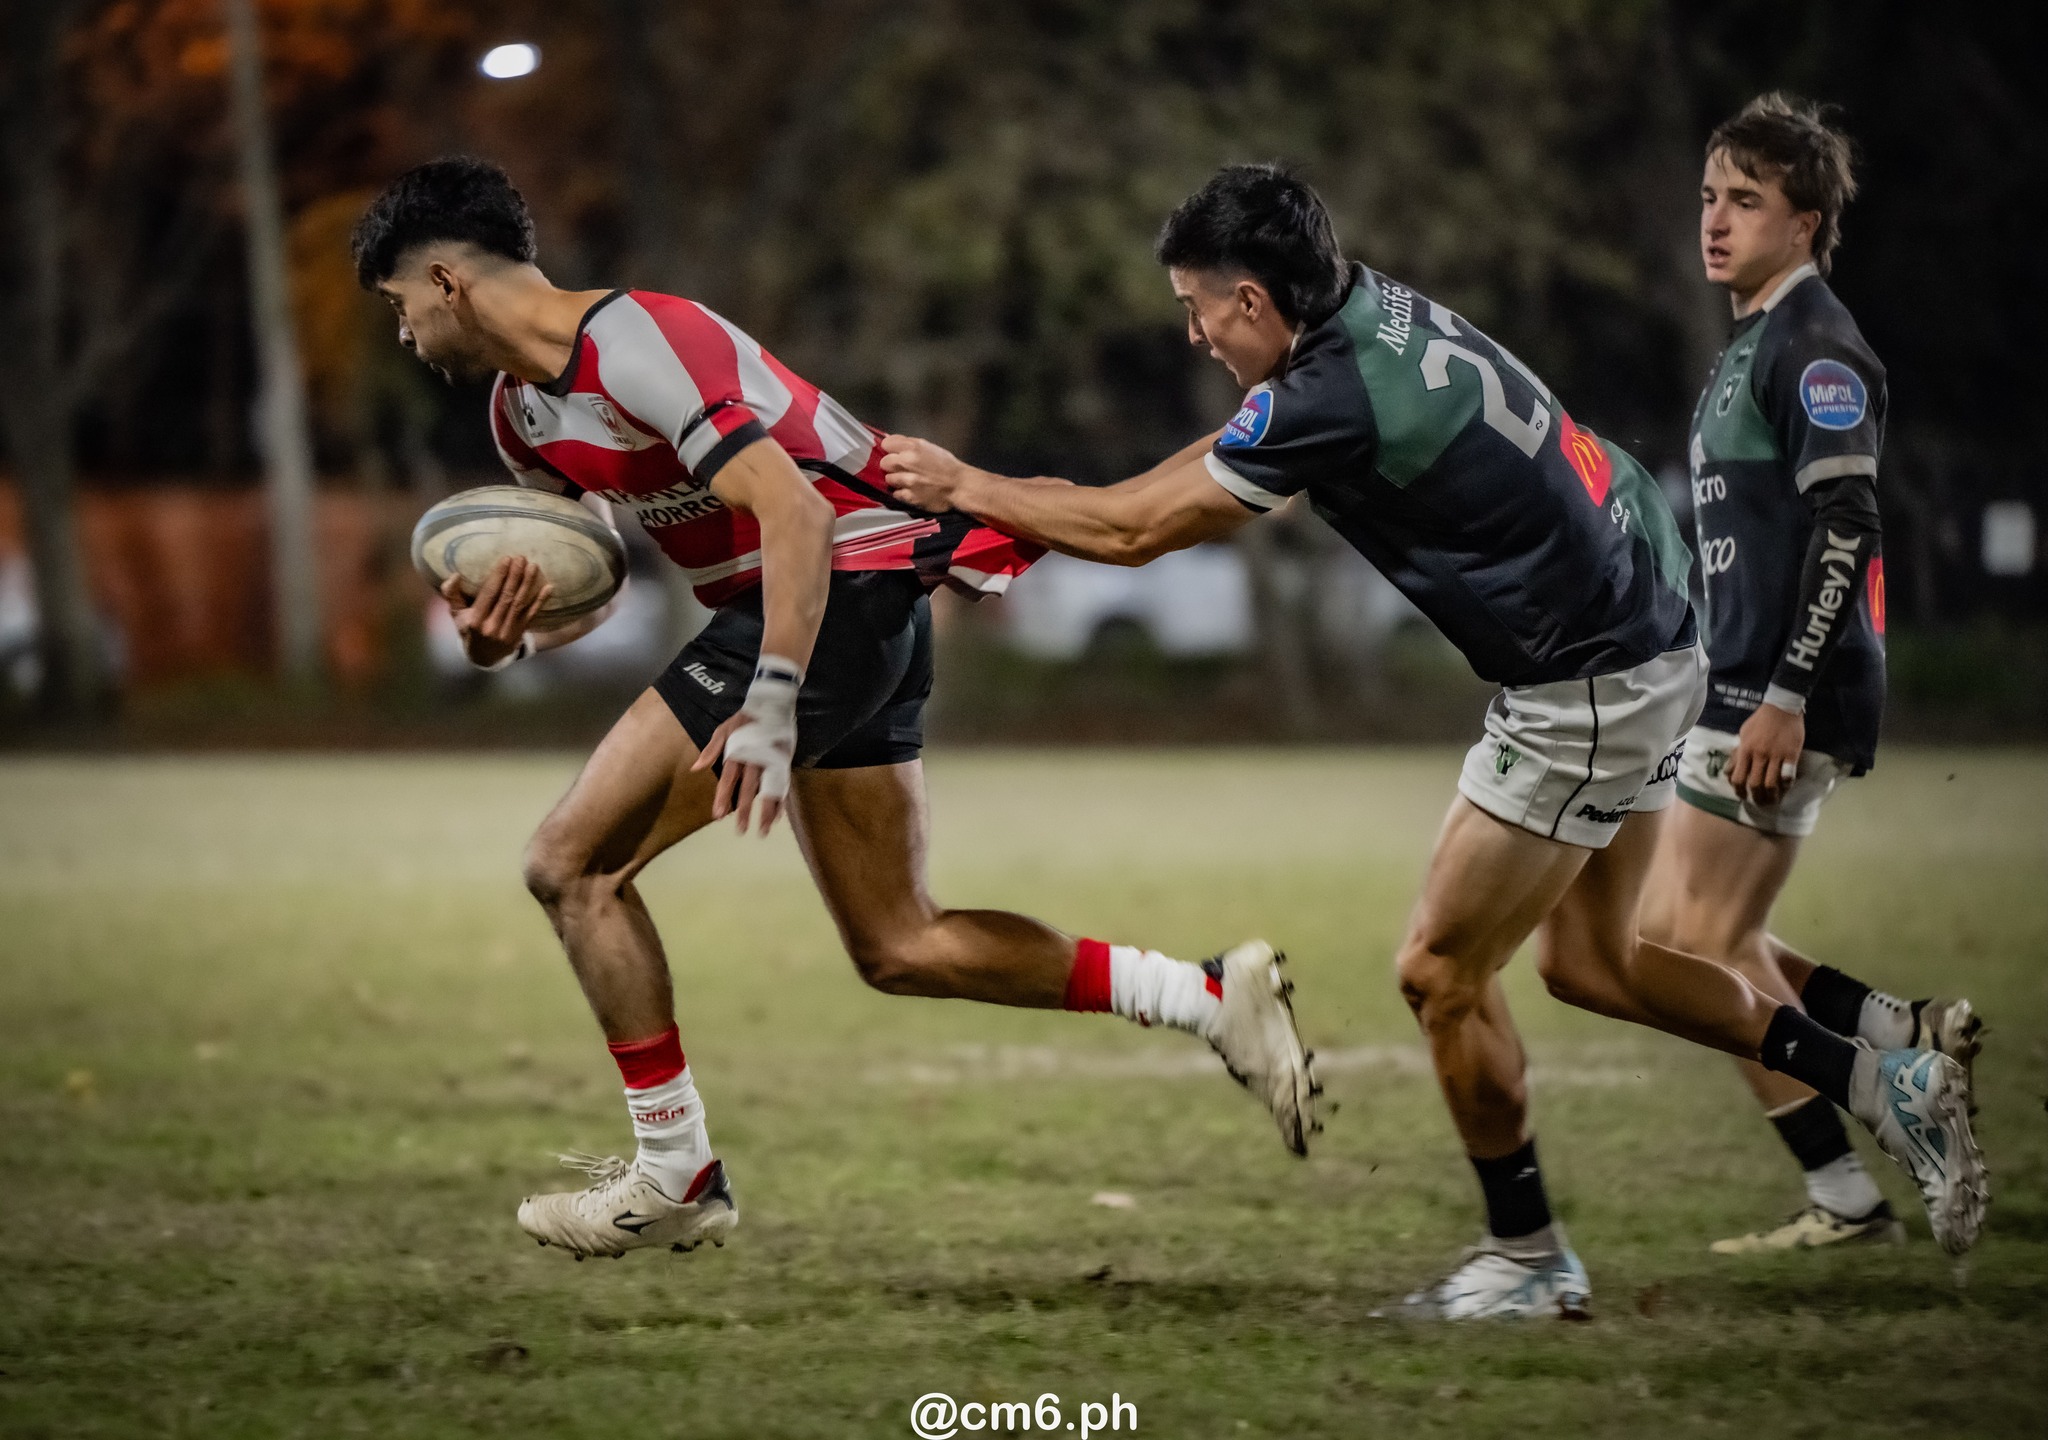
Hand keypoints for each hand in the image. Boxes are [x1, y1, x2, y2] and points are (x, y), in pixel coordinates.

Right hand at [442, 556, 551, 666]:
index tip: (506, 559)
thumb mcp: (456, 614)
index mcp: (476, 620)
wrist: (484, 657)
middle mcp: (493, 626)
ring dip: (528, 584)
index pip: (489, 594)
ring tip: (533, 566)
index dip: (499, 576)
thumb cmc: (468, 629)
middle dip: (515, 576)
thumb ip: (452, 594)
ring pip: (520, 604)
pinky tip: (549, 587)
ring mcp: (508, 630)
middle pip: (507, 597)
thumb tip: (454, 575)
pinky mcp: (520, 632)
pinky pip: (532, 615)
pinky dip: (541, 601)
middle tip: (521, 558)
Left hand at [690, 662, 799, 836]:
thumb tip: (695, 768)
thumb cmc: (745, 719)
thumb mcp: (724, 729)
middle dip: (745, 811)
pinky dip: (781, 802)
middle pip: (750, 789)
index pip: (729, 779)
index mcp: (739, 752)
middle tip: (741, 830)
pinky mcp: (785, 763)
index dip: (724, 797)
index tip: (719, 815)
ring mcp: (773, 762)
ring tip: (764, 831)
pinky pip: (783, 786)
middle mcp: (756, 759)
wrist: (774, 704)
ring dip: (767, 812)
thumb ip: (711, 750)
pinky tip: (778, 818)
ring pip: (770, 791)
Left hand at [878, 434, 975, 512]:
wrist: (960, 486)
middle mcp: (908, 462)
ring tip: (908, 480)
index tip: (895, 453)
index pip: (886, 444)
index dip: (890, 449)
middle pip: (884, 462)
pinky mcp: (910, 497)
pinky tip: (911, 490)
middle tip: (902, 468)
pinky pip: (896, 493)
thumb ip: (909, 444)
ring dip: (896, 480)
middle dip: (891, 465)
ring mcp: (908, 481)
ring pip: (888, 479)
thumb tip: (891, 442)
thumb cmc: (947, 465)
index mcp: (913, 447)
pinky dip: (902, 492)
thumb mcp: (929, 447)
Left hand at [1727, 701, 1803, 806]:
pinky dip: (1786, 785)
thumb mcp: (1743, 734)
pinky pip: (1788, 775)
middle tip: (1760, 803)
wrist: (1782, 707)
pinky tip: (1785, 788)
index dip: (1739, 790)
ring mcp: (1776, 755)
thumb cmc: (1760, 720)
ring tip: (1773, 800)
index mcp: (1745, 750)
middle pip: (1755, 784)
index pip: (1738, 777)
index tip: (1743, 796)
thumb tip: (1728, 770)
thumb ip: (1737, 753)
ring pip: (1771, 783)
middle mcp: (1759, 755)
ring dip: (1771, 796)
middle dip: (1756, 797)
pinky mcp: (1791, 755)